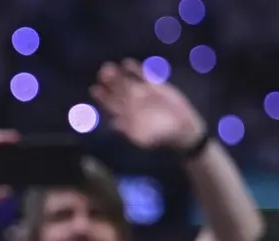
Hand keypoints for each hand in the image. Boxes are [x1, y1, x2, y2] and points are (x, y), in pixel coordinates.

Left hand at [89, 60, 206, 151]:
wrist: (183, 130)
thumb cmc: (162, 136)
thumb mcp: (144, 138)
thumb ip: (129, 131)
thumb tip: (113, 124)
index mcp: (125, 116)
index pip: (109, 105)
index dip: (102, 97)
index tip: (95, 88)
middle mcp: (130, 103)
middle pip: (115, 90)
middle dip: (108, 82)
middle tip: (102, 73)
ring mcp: (142, 94)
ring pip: (126, 82)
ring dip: (117, 75)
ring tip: (108, 67)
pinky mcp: (155, 86)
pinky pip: (142, 76)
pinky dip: (135, 70)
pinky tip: (127, 63)